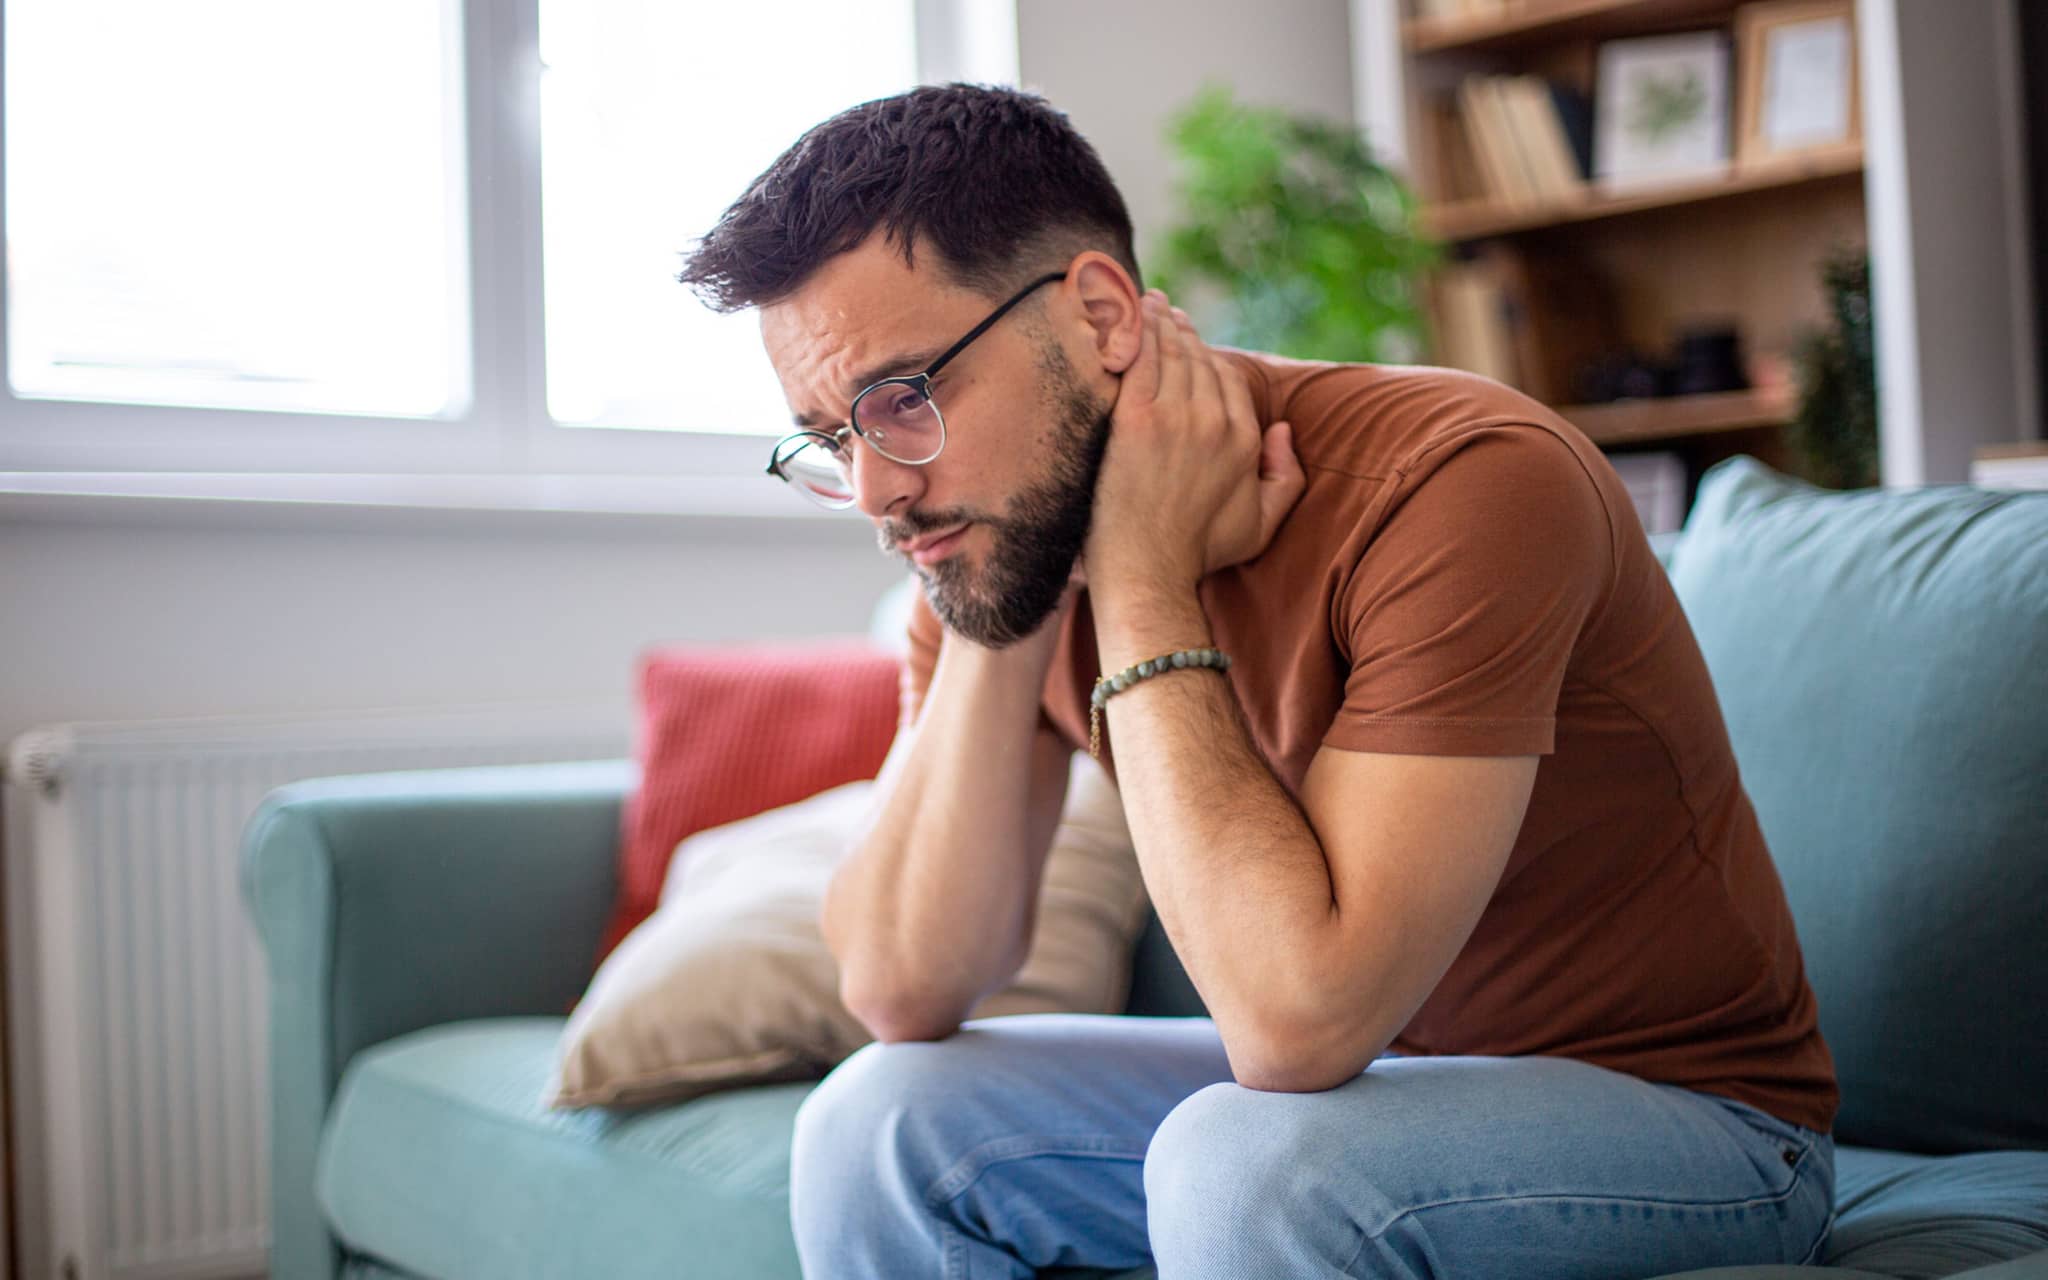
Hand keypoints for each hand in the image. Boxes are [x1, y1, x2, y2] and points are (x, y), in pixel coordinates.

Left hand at [1084, 291, 1304, 596]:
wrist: (1148, 570)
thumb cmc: (1200, 554)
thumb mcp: (1263, 525)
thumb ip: (1286, 477)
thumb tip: (1282, 429)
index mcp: (1245, 440)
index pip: (1226, 379)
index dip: (1206, 354)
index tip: (1190, 337)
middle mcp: (1215, 422)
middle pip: (1198, 359)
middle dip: (1181, 329)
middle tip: (1163, 309)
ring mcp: (1175, 418)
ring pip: (1170, 353)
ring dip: (1159, 321)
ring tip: (1147, 303)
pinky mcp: (1136, 420)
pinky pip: (1140, 360)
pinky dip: (1137, 331)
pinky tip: (1131, 312)